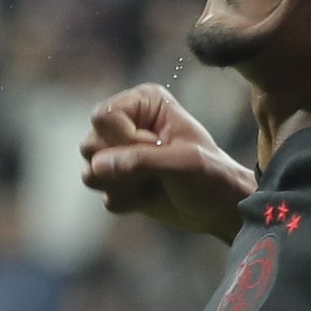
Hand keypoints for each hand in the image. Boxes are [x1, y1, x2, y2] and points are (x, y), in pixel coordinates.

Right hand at [80, 84, 255, 242]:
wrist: (220, 208)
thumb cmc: (210, 175)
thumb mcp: (182, 163)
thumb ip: (139, 161)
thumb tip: (96, 167)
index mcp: (143, 102)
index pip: (104, 116)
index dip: (125, 139)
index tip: (157, 147)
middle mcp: (126, 123)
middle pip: (90, 143)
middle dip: (122, 165)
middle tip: (156, 169)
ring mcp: (120, 153)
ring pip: (90, 171)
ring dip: (123, 185)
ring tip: (153, 183)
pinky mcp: (118, 180)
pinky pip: (103, 193)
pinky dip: (128, 201)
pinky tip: (151, 196)